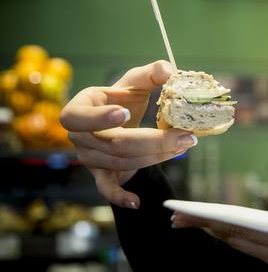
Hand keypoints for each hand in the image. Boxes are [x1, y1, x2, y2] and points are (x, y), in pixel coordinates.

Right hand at [60, 60, 197, 208]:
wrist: (117, 123)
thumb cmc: (123, 99)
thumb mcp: (134, 82)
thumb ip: (151, 73)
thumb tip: (168, 70)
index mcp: (81, 108)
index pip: (78, 116)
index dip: (99, 117)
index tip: (125, 114)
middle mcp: (80, 136)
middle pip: (114, 143)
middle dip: (153, 141)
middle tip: (184, 136)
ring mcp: (89, 158)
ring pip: (123, 162)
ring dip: (157, 156)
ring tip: (185, 144)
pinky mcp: (100, 174)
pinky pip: (107, 189)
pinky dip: (120, 197)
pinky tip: (137, 202)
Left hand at [172, 200, 267, 271]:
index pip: (244, 227)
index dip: (214, 218)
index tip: (189, 213)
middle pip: (236, 239)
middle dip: (204, 226)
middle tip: (176, 217)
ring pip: (242, 246)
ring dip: (215, 232)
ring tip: (192, 222)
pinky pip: (255, 250)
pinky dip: (234, 237)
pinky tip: (225, 231)